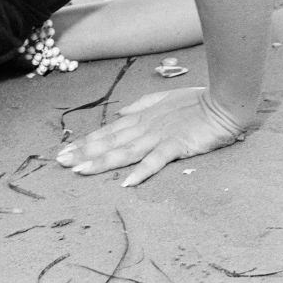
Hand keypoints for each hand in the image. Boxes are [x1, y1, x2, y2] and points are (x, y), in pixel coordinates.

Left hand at [55, 87, 246, 186]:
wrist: (222, 102)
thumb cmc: (196, 101)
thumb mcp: (164, 99)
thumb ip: (140, 105)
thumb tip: (120, 114)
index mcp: (141, 117)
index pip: (107, 131)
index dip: (86, 140)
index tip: (65, 150)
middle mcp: (144, 127)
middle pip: (109, 141)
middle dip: (83, 151)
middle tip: (60, 161)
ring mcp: (159, 136)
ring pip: (124, 151)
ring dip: (101, 161)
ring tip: (80, 171)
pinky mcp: (176, 145)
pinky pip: (156, 161)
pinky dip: (142, 171)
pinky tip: (127, 182)